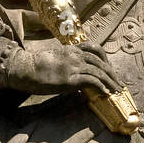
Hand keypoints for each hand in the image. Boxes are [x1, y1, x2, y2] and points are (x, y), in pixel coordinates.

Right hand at [0, 39, 123, 97]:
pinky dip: (101, 87)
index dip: (105, 59)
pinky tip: (105, 93)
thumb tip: (75, 71)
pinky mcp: (70, 79)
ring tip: (116, 90)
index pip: (95, 49)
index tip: (110, 69)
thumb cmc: (36, 66)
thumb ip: (67, 61)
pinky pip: (91, 81)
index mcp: (71, 49)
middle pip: (100, 62)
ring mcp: (73, 66)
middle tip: (119, 83)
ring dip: (110, 82)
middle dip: (112, 73)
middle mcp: (75, 55)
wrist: (24, 69)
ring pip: (99, 71)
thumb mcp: (55, 58)